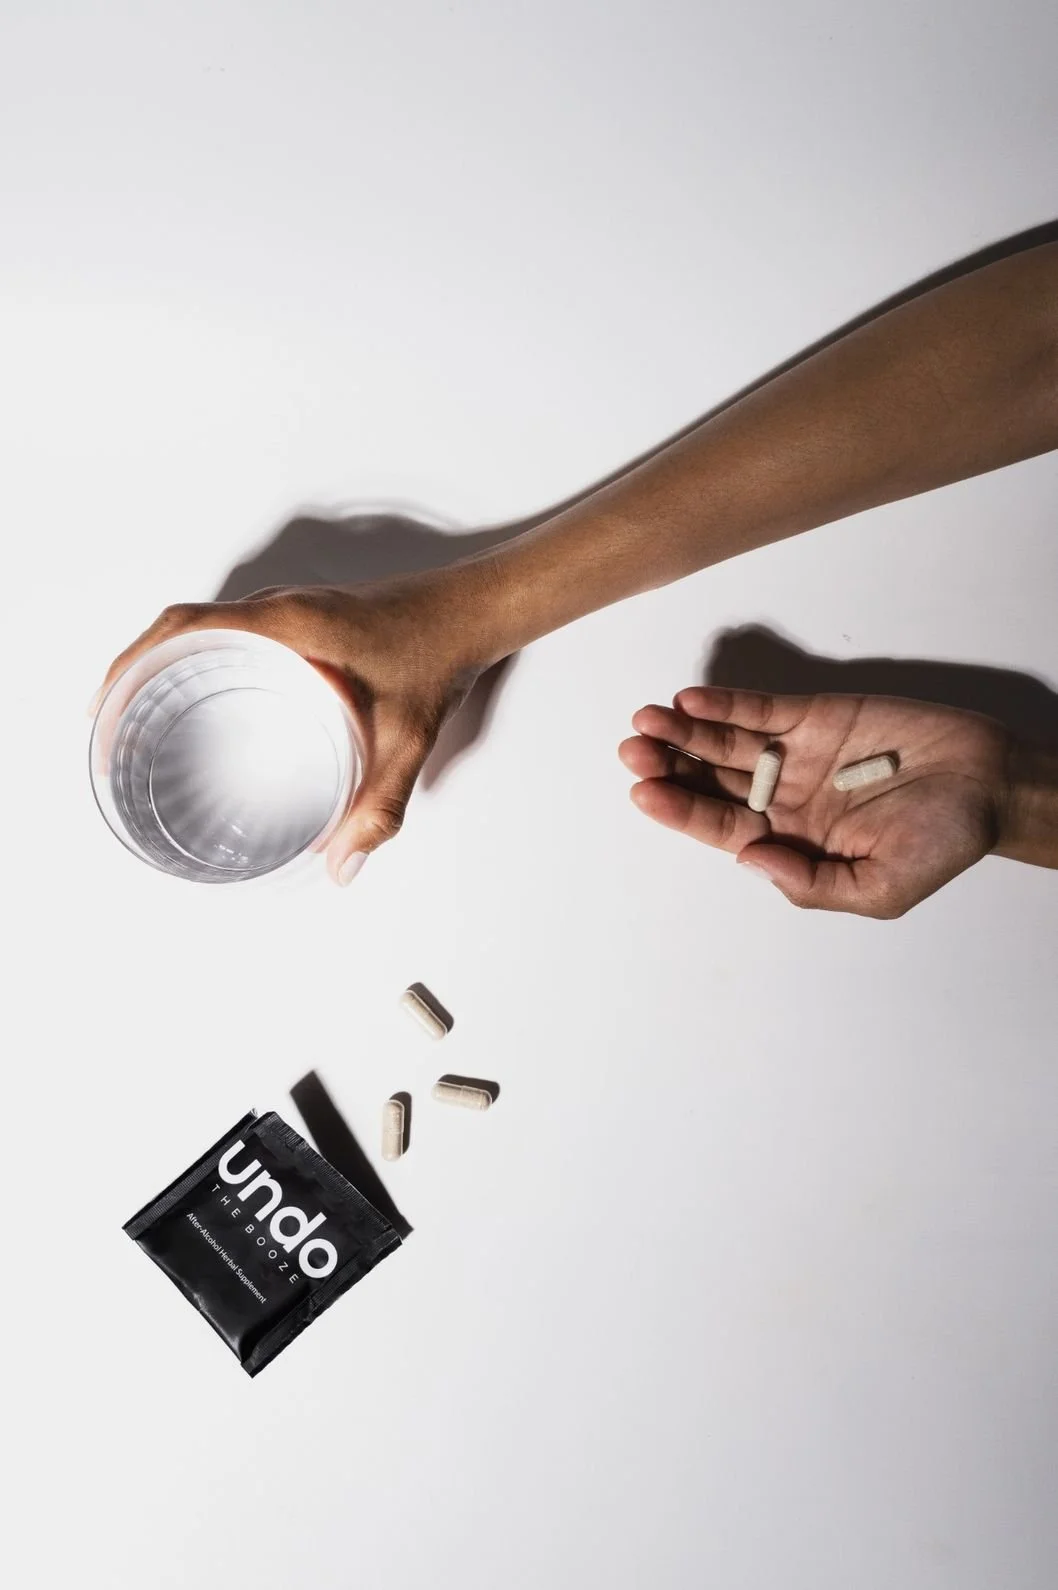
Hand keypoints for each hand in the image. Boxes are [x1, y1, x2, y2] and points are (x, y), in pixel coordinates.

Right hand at [96, 570, 495, 882]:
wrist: (473, 615)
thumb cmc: (439, 660)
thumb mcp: (409, 739)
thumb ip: (379, 806)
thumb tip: (341, 869)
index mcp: (290, 623)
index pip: (185, 626)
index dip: (133, 661)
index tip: (105, 706)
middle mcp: (279, 607)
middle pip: (180, 627)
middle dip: (133, 671)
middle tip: (108, 729)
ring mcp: (287, 610)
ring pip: (202, 627)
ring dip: (161, 663)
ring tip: (134, 719)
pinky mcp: (299, 619)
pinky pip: (230, 632)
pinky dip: (197, 659)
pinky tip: (197, 702)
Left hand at [619, 685, 1014, 917]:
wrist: (991, 784)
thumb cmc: (942, 842)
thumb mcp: (879, 889)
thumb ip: (810, 882)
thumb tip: (749, 859)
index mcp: (791, 842)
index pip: (721, 827)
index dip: (681, 809)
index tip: (644, 793)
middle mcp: (783, 797)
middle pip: (712, 781)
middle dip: (670, 766)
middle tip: (635, 752)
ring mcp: (796, 753)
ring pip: (726, 743)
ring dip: (684, 732)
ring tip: (647, 722)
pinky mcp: (816, 715)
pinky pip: (761, 710)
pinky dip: (726, 705)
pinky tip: (691, 701)